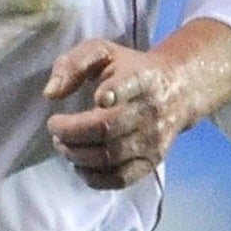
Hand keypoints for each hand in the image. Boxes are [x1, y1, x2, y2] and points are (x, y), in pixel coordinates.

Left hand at [43, 39, 195, 190]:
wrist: (179, 90)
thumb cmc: (131, 69)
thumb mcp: (103, 51)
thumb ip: (73, 64)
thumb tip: (51, 93)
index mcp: (142, 77)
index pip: (131, 85)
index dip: (115, 92)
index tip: (99, 98)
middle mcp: (151, 110)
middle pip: (107, 128)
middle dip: (71, 131)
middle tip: (55, 126)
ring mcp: (154, 139)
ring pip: (110, 156)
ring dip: (77, 154)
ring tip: (62, 143)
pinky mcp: (152, 161)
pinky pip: (121, 178)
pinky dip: (94, 177)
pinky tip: (80, 165)